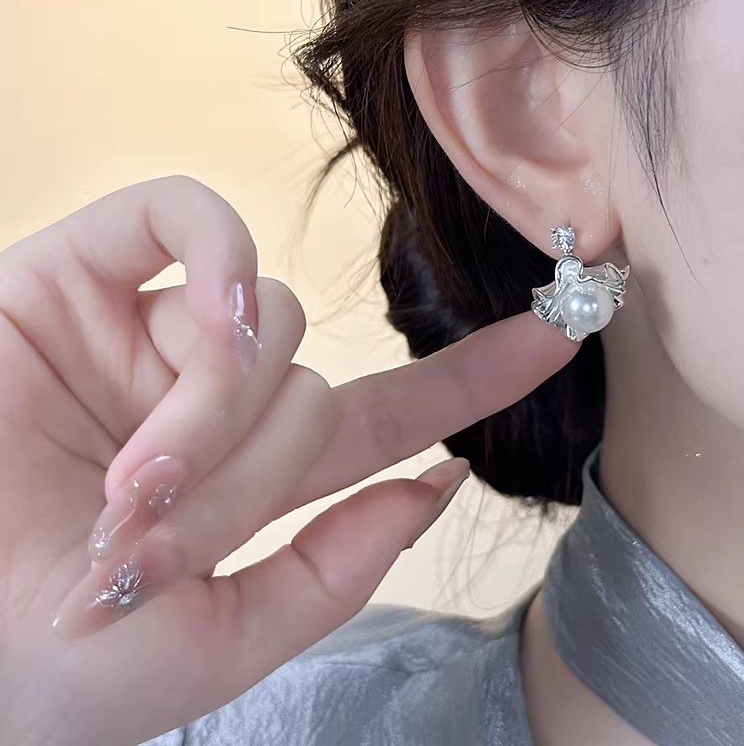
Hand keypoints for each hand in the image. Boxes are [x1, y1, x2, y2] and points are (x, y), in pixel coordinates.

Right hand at [0, 176, 576, 745]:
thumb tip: (435, 490)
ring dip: (219, 409)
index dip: (472, 379)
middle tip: (158, 537)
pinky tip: (202, 329)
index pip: (386, 414)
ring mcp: (152, 331)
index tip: (558, 333)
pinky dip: (220, 269)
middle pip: (313, 387)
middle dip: (257, 469)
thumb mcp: (213, 647)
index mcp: (250, 475)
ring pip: (268, 322)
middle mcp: (210, 392)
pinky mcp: (86, 274)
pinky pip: (192, 219)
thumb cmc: (47, 659)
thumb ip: (331, 574)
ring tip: (136, 480)